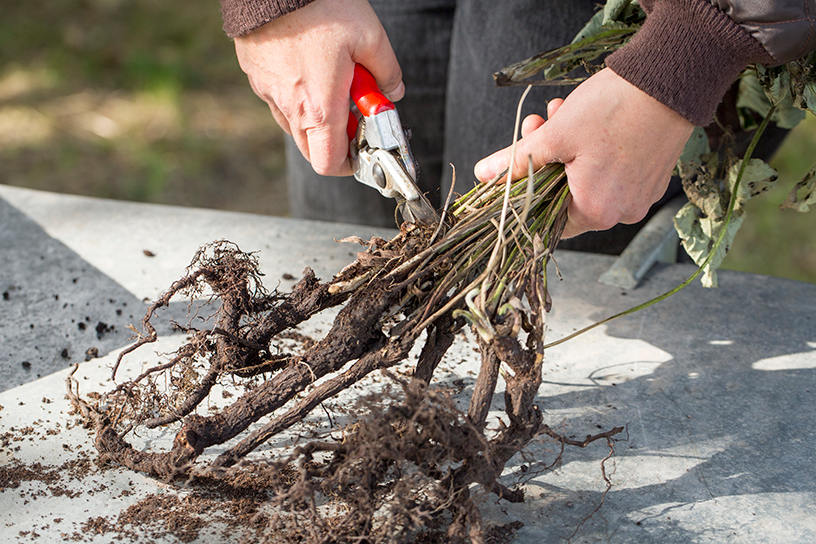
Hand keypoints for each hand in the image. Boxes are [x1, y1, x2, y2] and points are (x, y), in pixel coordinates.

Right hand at [234, 0, 402, 175]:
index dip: (351, 164)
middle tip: (355, 115)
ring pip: (295, 126)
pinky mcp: (256, 76)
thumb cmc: (318, 6)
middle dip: (337, 142)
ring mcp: (268, 93)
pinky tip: (311, 69)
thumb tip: (392, 91)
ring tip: (333, 84)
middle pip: (313, 150)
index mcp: (320, 108)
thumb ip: (387, 71)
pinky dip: (298, 97)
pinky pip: (279, 101)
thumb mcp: (370, 36)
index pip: (330, 164)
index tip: (365, 147)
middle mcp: (290, 108)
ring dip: (317, 118)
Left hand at [474, 68, 693, 238]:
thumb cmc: (613, 108)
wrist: (674, 79)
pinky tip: (586, 122)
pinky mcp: (654, 177)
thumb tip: (484, 174)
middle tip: (535, 125)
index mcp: (595, 212)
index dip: (525, 190)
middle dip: (543, 159)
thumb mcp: (554, 136)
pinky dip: (594, 151)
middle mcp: (622, 212)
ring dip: (566, 150)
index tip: (517, 162)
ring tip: (558, 113)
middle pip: (565, 195)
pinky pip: (614, 173)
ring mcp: (641, 195)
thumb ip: (517, 161)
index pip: (546, 221)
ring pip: (588, 180)